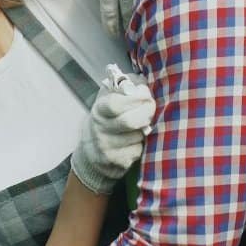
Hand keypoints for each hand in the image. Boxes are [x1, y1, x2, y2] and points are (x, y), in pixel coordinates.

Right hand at [71, 65, 154, 193]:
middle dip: (147, 112)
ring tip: (142, 124)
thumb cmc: (108, 117)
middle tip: (152, 107)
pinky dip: (142, 145)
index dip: (134, 98)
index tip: (146, 93)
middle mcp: (100, 129)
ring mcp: (107, 147)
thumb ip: (125, 87)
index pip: (115, 104)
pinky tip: (136, 140)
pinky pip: (138, 151)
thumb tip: (143, 83)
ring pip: (138, 136)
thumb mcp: (110, 98)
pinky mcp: (117, 162)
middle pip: (129, 121)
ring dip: (145, 129)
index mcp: (99, 110)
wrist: (93, 149)